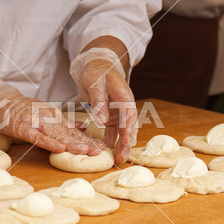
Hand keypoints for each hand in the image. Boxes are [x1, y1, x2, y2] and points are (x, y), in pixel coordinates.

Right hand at [0, 77, 104, 154]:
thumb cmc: (22, 109)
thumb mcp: (47, 113)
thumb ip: (65, 122)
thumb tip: (85, 126)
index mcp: (55, 117)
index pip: (74, 131)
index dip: (88, 140)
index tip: (102, 148)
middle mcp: (48, 119)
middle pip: (69, 134)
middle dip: (85, 143)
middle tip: (100, 152)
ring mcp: (35, 123)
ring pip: (56, 135)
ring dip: (71, 144)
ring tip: (86, 151)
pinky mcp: (23, 128)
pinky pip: (37, 137)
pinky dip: (48, 142)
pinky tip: (59, 148)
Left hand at [70, 49, 137, 163]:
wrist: (95, 64)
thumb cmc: (96, 70)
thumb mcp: (94, 82)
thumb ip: (99, 101)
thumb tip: (103, 121)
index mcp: (123, 95)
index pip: (129, 115)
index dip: (129, 130)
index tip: (127, 143)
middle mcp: (124, 105)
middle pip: (128, 127)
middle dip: (126, 144)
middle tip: (121, 159)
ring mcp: (118, 112)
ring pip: (121, 131)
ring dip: (119, 145)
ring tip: (116, 160)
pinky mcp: (111, 116)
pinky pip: (112, 130)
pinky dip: (110, 140)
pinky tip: (106, 151)